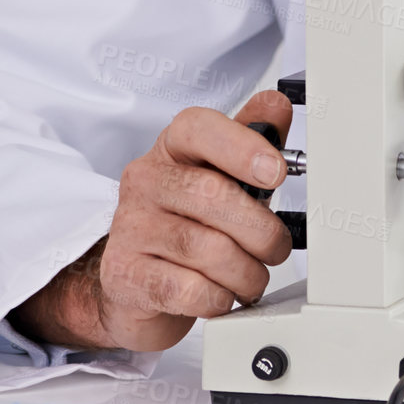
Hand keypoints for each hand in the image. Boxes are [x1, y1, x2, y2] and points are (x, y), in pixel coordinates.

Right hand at [10, 91, 293, 351]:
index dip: (242, 147)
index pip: (198, 128)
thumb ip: (254, 138)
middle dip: (261, 230)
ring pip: (207, 249)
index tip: (276, 172)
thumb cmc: (190, 220)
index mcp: (173, 148)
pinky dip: (219, 298)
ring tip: (253, 277)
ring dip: (246, 271)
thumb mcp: (224, 175)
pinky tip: (222, 295)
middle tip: (276, 248)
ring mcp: (130, 228)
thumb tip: (277, 105)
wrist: (136, 283)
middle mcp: (146, 181)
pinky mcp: (126, 275)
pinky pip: (189, 289)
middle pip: (213, 195)